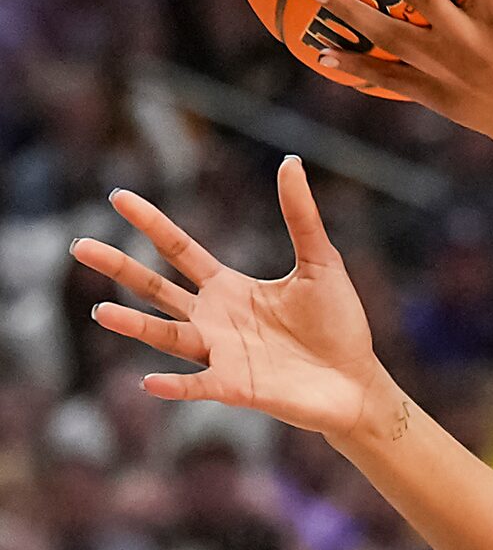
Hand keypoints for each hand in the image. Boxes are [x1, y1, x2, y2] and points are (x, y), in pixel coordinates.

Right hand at [74, 158, 396, 437]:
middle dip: (119, 267)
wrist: (357, 382)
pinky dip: (175, 384)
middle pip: (156, 290)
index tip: (117, 196)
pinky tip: (148, 381)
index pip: (178, 250)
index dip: (150, 223)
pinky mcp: (237, 387)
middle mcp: (214, 320)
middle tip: (79, 245)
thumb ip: (301, 217)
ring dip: (135, 326)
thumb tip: (291, 162)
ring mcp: (221, 354)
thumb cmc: (338, 324)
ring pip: (168, 336)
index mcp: (228, 288)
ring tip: (101, 311)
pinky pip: (199, 385)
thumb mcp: (321, 262)